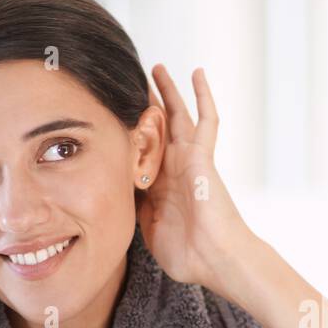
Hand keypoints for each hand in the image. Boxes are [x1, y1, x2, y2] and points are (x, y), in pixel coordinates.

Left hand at [140, 65, 253, 290]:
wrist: (217, 260)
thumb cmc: (189, 256)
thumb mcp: (149, 232)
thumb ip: (136, 210)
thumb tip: (118, 191)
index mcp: (160, 188)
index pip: (140, 153)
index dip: (128, 135)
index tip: (110, 118)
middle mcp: (174, 169)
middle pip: (157, 129)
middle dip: (145, 107)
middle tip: (130, 83)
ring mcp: (189, 161)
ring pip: (177, 117)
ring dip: (168, 92)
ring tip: (156, 68)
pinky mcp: (203, 156)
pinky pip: (206, 120)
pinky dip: (203, 96)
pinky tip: (197, 73)